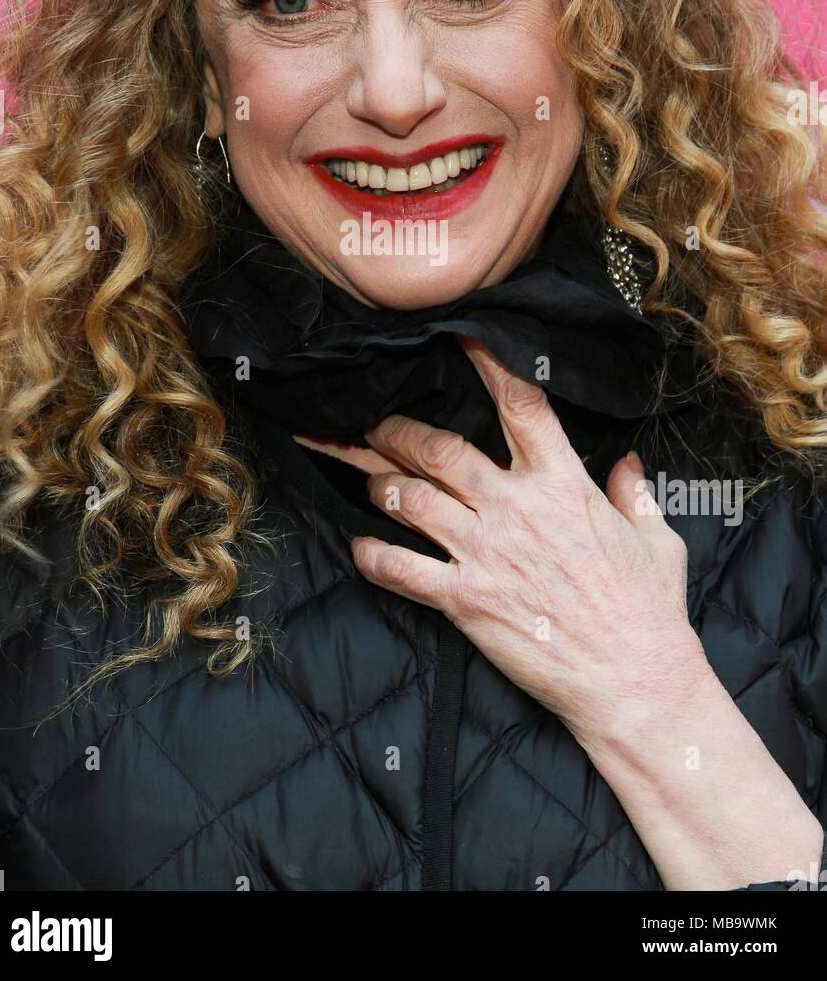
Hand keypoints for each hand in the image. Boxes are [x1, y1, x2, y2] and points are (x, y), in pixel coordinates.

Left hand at [351, 336, 709, 748]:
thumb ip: (636, 494)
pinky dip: (374, 555)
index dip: (488, 363)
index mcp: (563, 484)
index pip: (521, 405)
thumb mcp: (657, 540)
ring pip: (411, 499)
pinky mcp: (465, 600)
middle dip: (398, 431)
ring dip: (381, 483)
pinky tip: (362, 548)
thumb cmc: (650, 611)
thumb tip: (626, 464)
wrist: (634, 681)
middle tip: (375, 424)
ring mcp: (485, 553)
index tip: (461, 338)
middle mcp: (515, 509)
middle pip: (438, 449)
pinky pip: (401, 568)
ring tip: (370, 478)